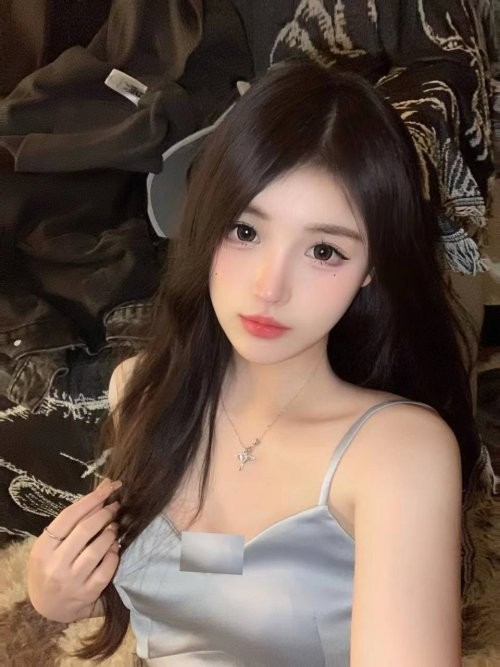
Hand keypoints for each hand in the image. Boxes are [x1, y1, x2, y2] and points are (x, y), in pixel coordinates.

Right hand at [27, 477, 122, 622]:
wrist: (47, 607)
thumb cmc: (51, 567)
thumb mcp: (52, 544)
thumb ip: (73, 520)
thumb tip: (102, 488)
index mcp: (43, 548)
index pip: (69, 516)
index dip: (91, 499)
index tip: (108, 488)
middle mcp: (55, 565)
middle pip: (85, 530)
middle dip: (104, 514)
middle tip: (115, 507)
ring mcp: (71, 581)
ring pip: (97, 550)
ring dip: (110, 533)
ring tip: (114, 527)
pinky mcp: (87, 594)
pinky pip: (106, 570)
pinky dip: (114, 555)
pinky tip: (114, 548)